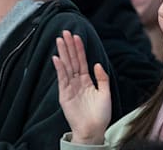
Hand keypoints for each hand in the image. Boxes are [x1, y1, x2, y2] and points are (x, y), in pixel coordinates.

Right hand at [52, 30, 111, 144]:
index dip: (79, 49)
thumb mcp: (105, 93)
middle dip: (69, 46)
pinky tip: (57, 58)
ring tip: (59, 40)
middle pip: (72, 60)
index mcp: (87, 81)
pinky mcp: (64, 95)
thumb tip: (96, 63)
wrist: (93, 130)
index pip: (82, 61)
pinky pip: (62, 79)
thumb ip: (102, 78)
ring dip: (63, 53)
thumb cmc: (100, 114)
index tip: (76, 36)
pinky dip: (60, 68)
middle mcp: (77, 82)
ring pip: (66, 66)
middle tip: (65, 32)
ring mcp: (70, 88)